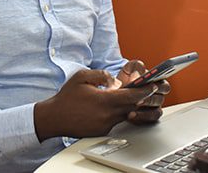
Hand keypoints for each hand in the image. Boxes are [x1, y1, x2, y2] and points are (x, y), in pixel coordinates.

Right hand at [34, 69, 158, 140]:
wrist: (54, 118)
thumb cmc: (67, 96)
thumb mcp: (83, 77)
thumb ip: (102, 75)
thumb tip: (116, 81)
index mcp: (105, 100)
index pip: (132, 96)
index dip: (144, 90)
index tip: (153, 85)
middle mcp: (107, 115)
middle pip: (132, 106)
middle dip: (141, 98)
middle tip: (150, 89)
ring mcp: (105, 125)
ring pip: (124, 114)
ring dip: (130, 105)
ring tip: (132, 95)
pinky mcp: (102, 131)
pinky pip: (116, 120)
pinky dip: (118, 112)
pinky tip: (115, 105)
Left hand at [117, 60, 170, 124]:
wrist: (116, 93)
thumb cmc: (126, 80)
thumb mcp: (128, 69)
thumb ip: (135, 66)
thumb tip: (142, 68)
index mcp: (157, 81)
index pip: (164, 81)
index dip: (159, 81)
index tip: (150, 80)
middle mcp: (158, 93)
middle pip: (162, 94)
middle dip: (151, 93)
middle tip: (141, 93)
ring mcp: (155, 105)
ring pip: (157, 105)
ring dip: (145, 104)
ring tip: (134, 103)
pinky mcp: (149, 115)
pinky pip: (151, 117)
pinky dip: (142, 116)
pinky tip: (131, 113)